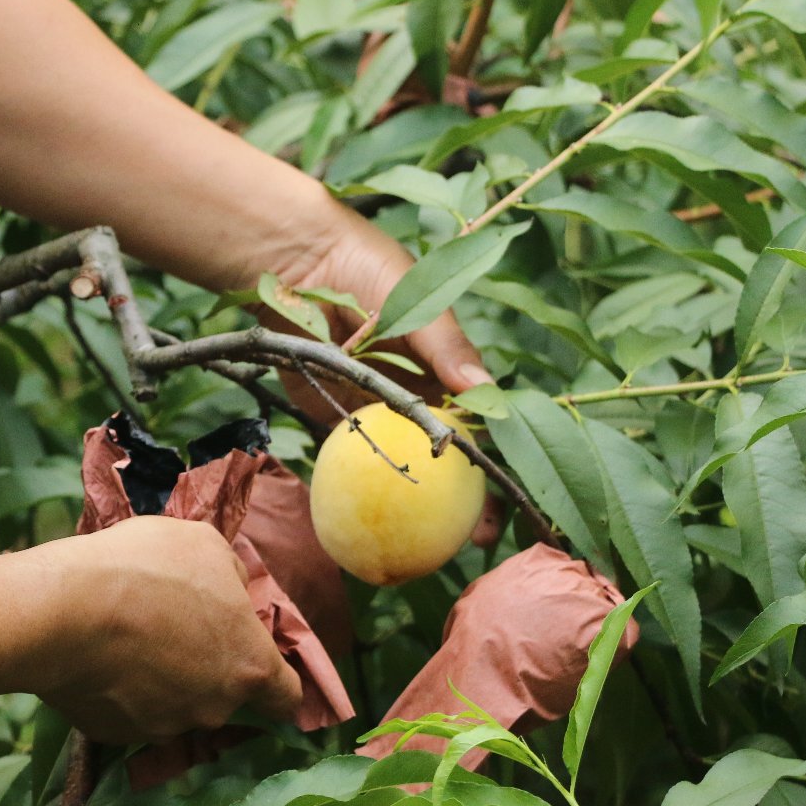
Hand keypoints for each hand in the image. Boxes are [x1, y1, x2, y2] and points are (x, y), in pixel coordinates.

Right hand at [27, 517, 303, 742]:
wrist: (63, 610)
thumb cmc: (146, 568)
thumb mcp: (205, 545)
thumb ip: (232, 576)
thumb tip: (233, 594)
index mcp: (248, 665)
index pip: (285, 697)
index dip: (275, 681)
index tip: (257, 667)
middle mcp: (215, 708)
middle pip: (224, 698)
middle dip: (206, 671)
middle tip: (171, 630)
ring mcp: (164, 727)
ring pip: (176, 708)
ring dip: (162, 682)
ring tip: (127, 640)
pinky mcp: (116, 735)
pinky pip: (129, 714)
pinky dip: (121, 694)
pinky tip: (99, 660)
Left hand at [271, 209, 504, 545]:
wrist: (292, 259)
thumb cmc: (363, 266)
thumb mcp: (415, 298)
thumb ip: (446, 347)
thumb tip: (485, 394)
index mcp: (443, 364)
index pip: (481, 419)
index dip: (500, 457)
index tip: (513, 494)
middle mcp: (414, 392)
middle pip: (449, 454)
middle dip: (469, 500)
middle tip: (480, 538)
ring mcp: (375, 407)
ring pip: (408, 468)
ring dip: (424, 509)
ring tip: (440, 546)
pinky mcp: (333, 415)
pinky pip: (355, 459)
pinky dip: (370, 492)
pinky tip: (381, 525)